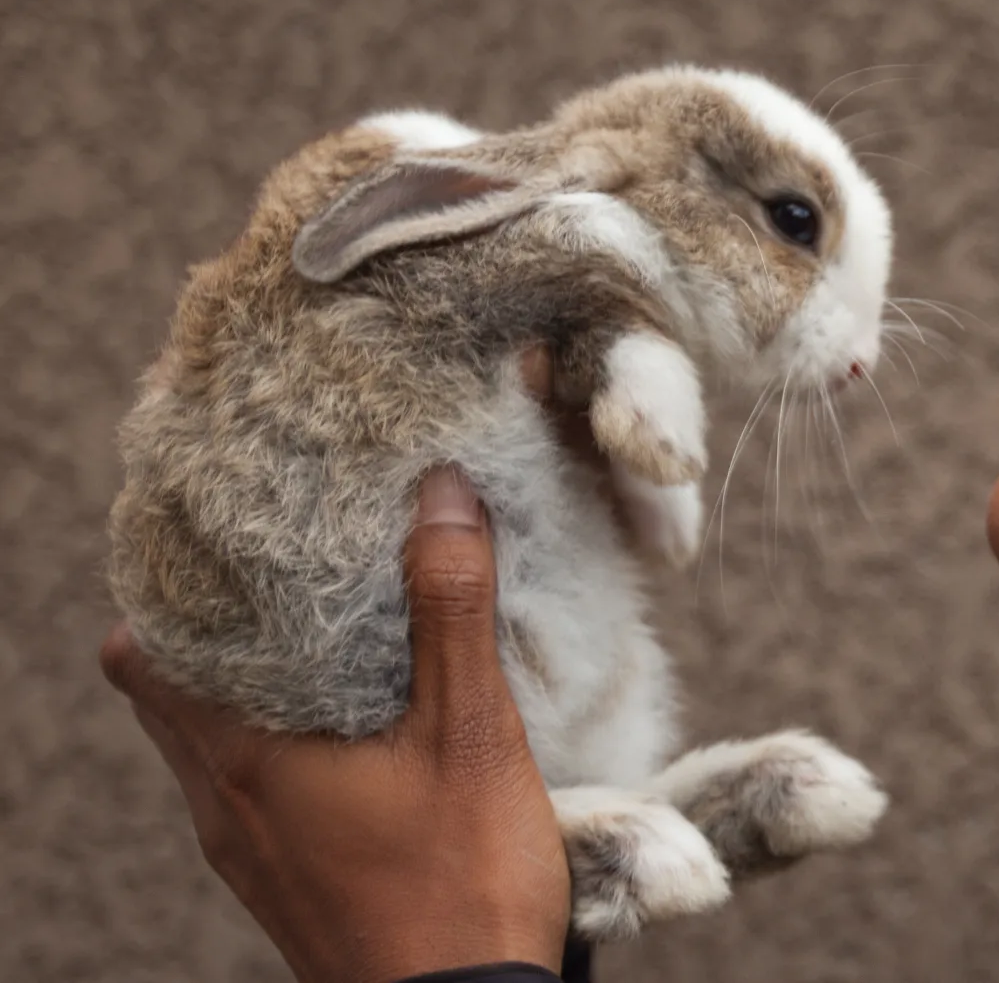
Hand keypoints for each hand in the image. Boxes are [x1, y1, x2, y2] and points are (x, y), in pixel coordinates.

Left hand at [100, 349, 591, 982]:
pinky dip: (280, 742)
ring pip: (210, 744)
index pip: (142, 657)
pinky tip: (358, 729)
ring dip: (251, 688)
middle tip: (284, 575)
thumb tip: (437, 495)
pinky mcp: (283, 882)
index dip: (169, 594)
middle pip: (167, 694)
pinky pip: (250, 789)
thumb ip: (449, 610)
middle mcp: (220, 805)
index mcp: (243, 758)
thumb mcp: (473, 732)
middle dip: (214, 630)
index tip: (226, 544)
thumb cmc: (461, 884)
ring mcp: (247, 851)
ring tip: (328, 638)